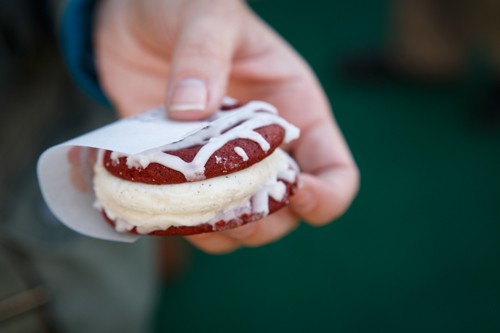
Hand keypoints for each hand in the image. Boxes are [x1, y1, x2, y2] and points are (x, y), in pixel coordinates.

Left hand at [94, 0, 358, 252]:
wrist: (136, 16)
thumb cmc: (187, 5)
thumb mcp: (209, 13)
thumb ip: (205, 53)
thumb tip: (192, 110)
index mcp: (295, 112)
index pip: (335, 172)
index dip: (325, 196)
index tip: (295, 195)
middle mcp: (265, 148)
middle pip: (285, 214)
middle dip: (262, 222)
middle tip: (228, 211)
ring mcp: (222, 164)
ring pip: (238, 223)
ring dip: (219, 231)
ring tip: (189, 212)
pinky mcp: (182, 170)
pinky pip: (191, 215)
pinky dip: (179, 223)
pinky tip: (158, 208)